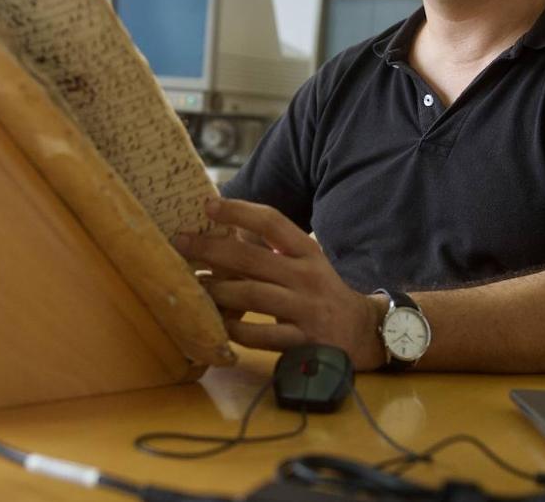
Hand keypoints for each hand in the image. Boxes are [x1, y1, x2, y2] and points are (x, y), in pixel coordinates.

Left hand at [173, 198, 387, 370]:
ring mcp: (307, 309)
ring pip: (253, 295)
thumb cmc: (322, 293)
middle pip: (252, 259)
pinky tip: (218, 324)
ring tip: (194, 285)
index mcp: (307, 252)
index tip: (207, 204)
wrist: (363, 333)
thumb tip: (223, 231)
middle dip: (212, 249)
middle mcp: (308, 276)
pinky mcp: (304, 341)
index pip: (272, 222)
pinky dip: (236, 329)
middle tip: (181, 243)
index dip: (238, 210)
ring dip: (217, 290)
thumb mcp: (305, 264)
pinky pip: (262, 336)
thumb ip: (272, 251)